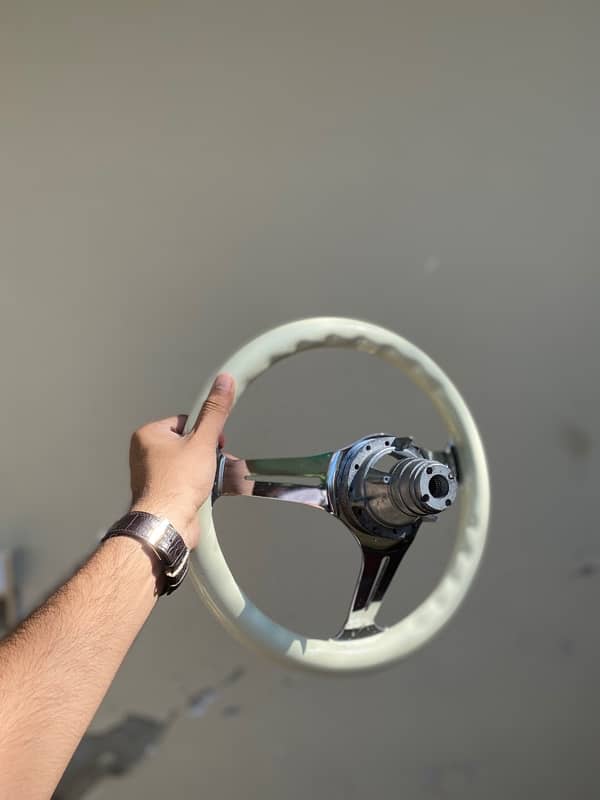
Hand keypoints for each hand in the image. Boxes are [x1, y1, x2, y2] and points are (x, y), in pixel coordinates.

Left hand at [128, 373, 234, 547]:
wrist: (168, 524)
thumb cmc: (176, 484)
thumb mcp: (203, 441)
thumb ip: (215, 412)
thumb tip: (223, 383)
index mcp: (149, 435)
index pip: (186, 422)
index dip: (204, 433)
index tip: (212, 444)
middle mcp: (146, 454)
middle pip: (189, 443)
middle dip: (206, 455)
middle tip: (208, 467)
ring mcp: (153, 475)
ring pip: (189, 464)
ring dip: (204, 472)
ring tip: (204, 483)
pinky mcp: (162, 493)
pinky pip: (185, 482)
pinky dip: (198, 487)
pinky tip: (201, 495)